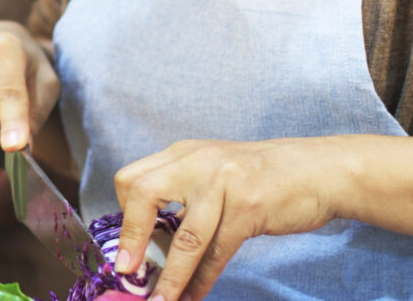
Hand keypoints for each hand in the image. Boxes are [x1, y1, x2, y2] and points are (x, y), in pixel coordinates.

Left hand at [113, 137, 340, 300]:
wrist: (317, 169)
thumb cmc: (263, 178)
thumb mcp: (215, 174)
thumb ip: (184, 198)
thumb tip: (151, 246)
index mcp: (183, 154)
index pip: (133, 178)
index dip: (122, 215)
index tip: (123, 249)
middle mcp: (196, 161)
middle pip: (142, 191)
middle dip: (130, 236)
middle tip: (127, 271)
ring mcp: (222, 181)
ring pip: (183, 235)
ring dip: (170, 276)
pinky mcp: (249, 205)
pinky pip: (217, 251)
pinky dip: (203, 280)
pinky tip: (195, 296)